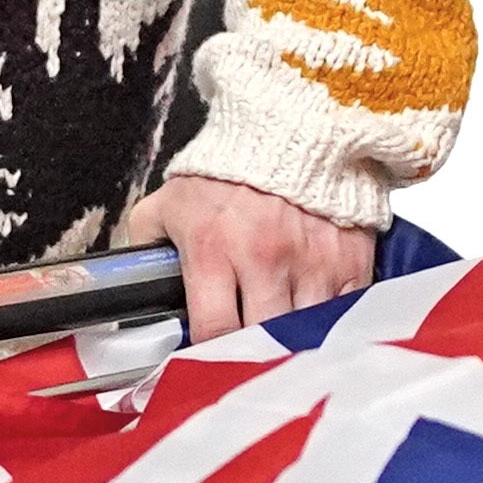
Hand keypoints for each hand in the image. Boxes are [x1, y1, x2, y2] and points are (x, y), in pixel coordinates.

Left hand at [126, 174, 378, 338]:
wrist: (295, 126)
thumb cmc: (229, 171)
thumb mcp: (170, 202)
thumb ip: (145, 246)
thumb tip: (132, 292)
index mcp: (214, 248)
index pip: (213, 331)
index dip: (209, 355)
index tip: (209, 357)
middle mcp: (264, 258)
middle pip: (262, 340)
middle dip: (253, 353)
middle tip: (247, 352)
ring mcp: (312, 263)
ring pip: (304, 334)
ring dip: (293, 343)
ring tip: (282, 341)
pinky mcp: (351, 261)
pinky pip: (344, 315)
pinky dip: (330, 325)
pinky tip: (317, 322)